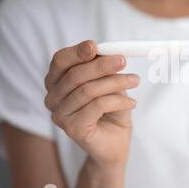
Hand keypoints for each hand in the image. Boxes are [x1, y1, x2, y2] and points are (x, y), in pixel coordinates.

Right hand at [44, 40, 139, 168]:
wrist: (115, 142)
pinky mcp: (72, 128)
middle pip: (74, 75)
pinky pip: (97, 106)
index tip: (95, 45)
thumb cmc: (111, 110)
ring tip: (135, 80)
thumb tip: (112, 52)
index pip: (60, 61)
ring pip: (88, 90)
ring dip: (116, 82)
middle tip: (123, 61)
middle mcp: (53, 98)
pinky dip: (118, 101)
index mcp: (57, 82)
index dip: (77, 52)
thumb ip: (105, 69)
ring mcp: (60, 115)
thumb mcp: (110, 83)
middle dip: (102, 65)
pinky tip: (132, 102)